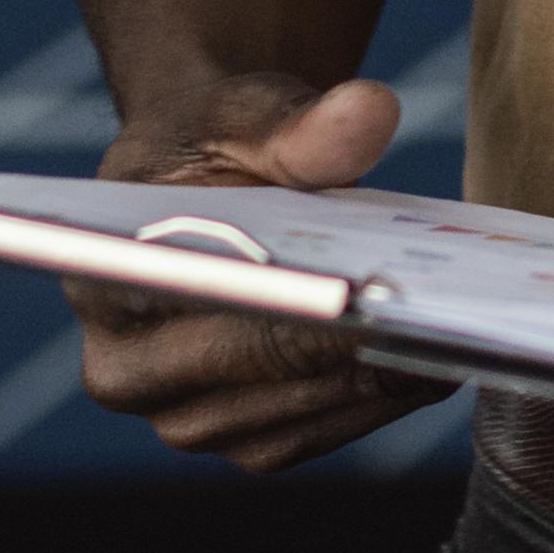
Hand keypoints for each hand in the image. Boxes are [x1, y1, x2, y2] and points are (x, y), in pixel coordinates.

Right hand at [71, 69, 419, 470]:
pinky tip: (431, 358)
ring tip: (451, 334)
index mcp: (102, 279)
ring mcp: (184, 421)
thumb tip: (370, 114)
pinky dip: (376, 399)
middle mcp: (125, 372)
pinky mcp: (243, 441)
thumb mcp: (244, 111)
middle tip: (437, 315)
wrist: (212, 183)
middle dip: (345, 345)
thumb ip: (298, 120)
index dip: (284, 302)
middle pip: (254, 367)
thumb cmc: (218, 142)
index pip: (200, 301)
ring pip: (294, 414)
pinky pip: (319, 433)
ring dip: (374, 380)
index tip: (365, 289)